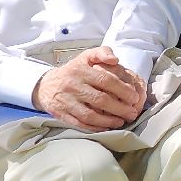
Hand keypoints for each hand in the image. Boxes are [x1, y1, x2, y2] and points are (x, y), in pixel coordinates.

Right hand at [31, 47, 146, 131]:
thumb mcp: (86, 57)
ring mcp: (66, 101)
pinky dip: (95, 127)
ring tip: (121, 121)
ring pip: (90, 115)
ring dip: (108, 121)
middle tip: (132, 113)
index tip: (135, 97)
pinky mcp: (61, 114)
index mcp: (81, 71)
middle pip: (100, 99)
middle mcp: (72, 86)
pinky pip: (80, 124)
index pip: (106, 80)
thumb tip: (115, 60)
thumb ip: (102, 52)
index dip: (123, 90)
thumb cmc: (73, 71)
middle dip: (120, 108)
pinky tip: (106, 127)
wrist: (45, 85)